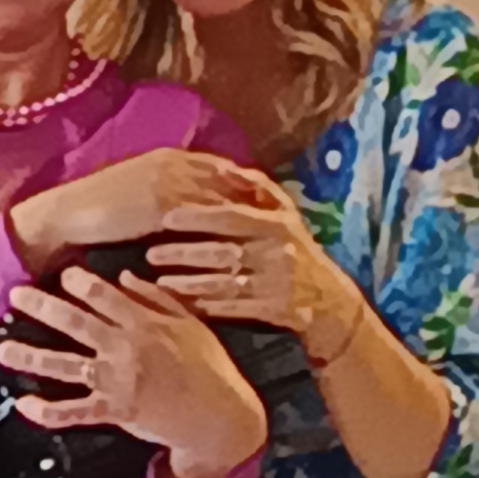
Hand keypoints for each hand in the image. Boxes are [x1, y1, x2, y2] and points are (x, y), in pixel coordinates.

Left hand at [0, 267, 265, 477]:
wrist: (220, 416)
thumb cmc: (210, 367)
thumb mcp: (191, 324)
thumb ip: (157, 298)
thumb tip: (125, 275)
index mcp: (145, 324)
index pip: (105, 296)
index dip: (79, 282)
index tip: (60, 274)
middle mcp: (126, 348)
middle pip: (76, 322)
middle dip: (41, 307)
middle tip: (14, 296)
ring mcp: (118, 381)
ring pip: (66, 365)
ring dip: (31, 356)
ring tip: (2, 349)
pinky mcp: (115, 411)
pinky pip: (74, 411)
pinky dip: (47, 410)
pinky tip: (24, 404)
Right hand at [8, 145, 263, 273]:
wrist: (65, 219)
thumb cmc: (98, 214)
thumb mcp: (142, 198)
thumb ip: (172, 196)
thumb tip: (194, 210)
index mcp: (171, 157)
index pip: (223, 167)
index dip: (251, 183)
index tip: (277, 200)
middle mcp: (175, 163)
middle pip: (233, 176)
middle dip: (263, 196)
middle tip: (291, 216)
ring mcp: (169, 181)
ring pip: (224, 194)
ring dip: (253, 212)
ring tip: (281, 234)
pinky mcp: (161, 204)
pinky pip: (204, 216)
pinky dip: (229, 229)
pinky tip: (249, 247)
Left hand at [148, 177, 357, 361]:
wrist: (328, 299)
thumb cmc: (297, 248)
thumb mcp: (285, 214)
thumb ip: (257, 189)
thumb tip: (224, 167)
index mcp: (276, 225)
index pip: (231, 217)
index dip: (198, 217)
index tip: (166, 217)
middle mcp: (275, 253)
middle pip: (222, 252)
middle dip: (184, 253)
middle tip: (150, 254)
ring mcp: (273, 285)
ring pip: (223, 284)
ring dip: (188, 284)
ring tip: (159, 283)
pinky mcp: (271, 310)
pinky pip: (231, 309)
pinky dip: (204, 307)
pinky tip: (180, 305)